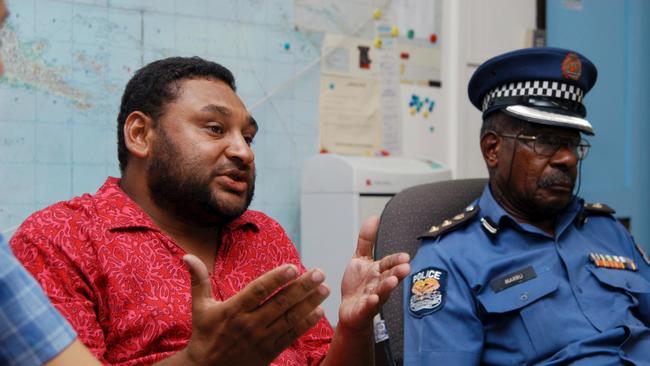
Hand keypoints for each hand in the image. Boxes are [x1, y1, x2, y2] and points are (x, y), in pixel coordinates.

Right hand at [175, 255, 329, 365]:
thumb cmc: (205, 333)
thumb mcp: (200, 306)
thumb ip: (199, 279)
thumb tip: (188, 255)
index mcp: (233, 310)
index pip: (258, 291)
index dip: (276, 278)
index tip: (292, 267)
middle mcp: (249, 324)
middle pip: (280, 303)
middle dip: (302, 287)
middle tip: (319, 273)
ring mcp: (261, 339)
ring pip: (289, 318)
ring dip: (309, 303)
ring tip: (324, 289)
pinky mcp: (270, 351)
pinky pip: (291, 335)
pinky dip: (305, 324)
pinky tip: (318, 312)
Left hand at [337, 216, 409, 332]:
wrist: (351, 312)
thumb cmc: (358, 286)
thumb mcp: (360, 259)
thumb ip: (367, 240)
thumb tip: (374, 218)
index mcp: (378, 272)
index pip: (389, 264)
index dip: (396, 260)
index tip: (406, 257)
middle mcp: (378, 284)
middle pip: (389, 277)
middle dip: (398, 272)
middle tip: (406, 268)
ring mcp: (372, 298)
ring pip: (382, 292)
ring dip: (387, 287)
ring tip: (392, 281)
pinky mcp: (363, 310)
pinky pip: (368, 307)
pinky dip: (371, 303)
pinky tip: (373, 299)